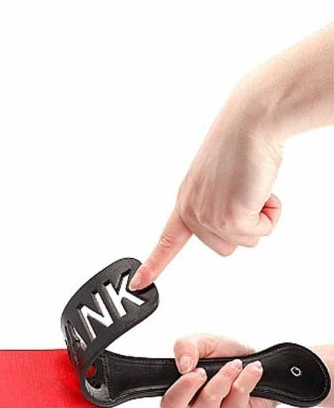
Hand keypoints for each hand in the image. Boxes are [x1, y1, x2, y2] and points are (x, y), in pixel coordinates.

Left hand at [129, 92, 282, 290]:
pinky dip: (270, 215)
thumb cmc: (237, 147)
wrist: (249, 125)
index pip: (165, 241)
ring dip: (257, 219)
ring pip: (242, 242)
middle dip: (243, 226)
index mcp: (185, 202)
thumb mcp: (217, 183)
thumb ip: (215, 207)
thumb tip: (231, 223)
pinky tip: (261, 190)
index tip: (138, 283)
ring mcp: (208, 217)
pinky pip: (259, 233)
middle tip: (245, 194)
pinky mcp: (229, 218)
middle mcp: (192, 211)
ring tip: (252, 189)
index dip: (153, 264)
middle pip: (223, 247)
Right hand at [160, 334, 276, 407]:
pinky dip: (246, 381)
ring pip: (210, 402)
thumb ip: (185, 347)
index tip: (196, 370)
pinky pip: (237, 403)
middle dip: (192, 383)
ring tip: (236, 364)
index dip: (179, 389)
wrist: (252, 359)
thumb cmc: (221, 353)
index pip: (167, 403)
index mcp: (179, 391)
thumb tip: (183, 365)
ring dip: (224, 378)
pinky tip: (252, 370)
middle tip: (208, 370)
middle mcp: (193, 407)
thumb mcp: (202, 342)